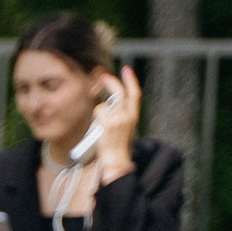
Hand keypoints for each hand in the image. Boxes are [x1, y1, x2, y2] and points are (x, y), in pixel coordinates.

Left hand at [93, 64, 141, 180]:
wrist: (117, 161)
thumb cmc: (118, 147)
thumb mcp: (125, 128)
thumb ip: (120, 115)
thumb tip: (109, 104)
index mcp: (134, 116)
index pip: (135, 94)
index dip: (130, 80)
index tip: (126, 69)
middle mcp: (128, 116)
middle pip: (119, 92)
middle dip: (111, 82)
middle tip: (102, 77)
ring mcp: (119, 119)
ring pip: (105, 104)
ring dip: (99, 112)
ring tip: (101, 125)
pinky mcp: (109, 124)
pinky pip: (98, 111)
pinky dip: (96, 117)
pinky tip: (98, 128)